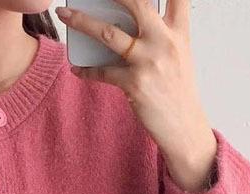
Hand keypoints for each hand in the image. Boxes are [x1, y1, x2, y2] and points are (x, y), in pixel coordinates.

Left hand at [56, 1, 217, 191]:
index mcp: (179, 31)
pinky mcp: (135, 84)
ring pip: (109, 33)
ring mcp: (149, 62)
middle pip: (137, 3)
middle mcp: (165, 41)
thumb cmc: (177, 90)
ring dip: (82, 21)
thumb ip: (161, 34)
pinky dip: (87, 70)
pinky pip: (103, 72)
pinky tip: (77, 69)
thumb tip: (129, 22)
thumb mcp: (178, 55)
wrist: (184, 126)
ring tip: (65, 15)